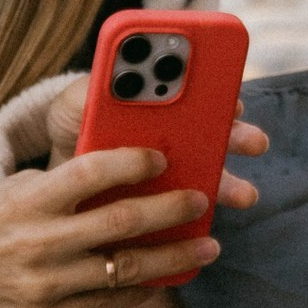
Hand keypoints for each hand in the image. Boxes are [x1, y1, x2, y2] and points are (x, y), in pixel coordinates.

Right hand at [0, 148, 217, 307]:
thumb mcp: (11, 188)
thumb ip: (61, 185)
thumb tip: (123, 175)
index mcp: (28, 199)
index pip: (90, 172)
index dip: (132, 162)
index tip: (161, 158)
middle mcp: (38, 242)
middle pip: (121, 224)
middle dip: (171, 211)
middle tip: (201, 202)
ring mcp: (43, 286)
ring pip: (124, 271)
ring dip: (173, 259)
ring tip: (205, 249)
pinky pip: (106, 305)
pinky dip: (140, 290)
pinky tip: (163, 278)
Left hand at [43, 74, 267, 210]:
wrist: (53, 178)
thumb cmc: (71, 129)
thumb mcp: (75, 104)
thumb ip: (94, 89)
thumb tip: (118, 77)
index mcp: (158, 104)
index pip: (200, 94)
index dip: (219, 97)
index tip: (234, 104)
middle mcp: (174, 137)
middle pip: (215, 135)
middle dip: (237, 138)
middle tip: (255, 143)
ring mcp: (171, 174)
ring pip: (209, 176)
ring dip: (230, 184)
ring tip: (244, 195)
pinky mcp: (158, 207)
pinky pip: (184, 213)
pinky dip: (196, 221)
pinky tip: (202, 230)